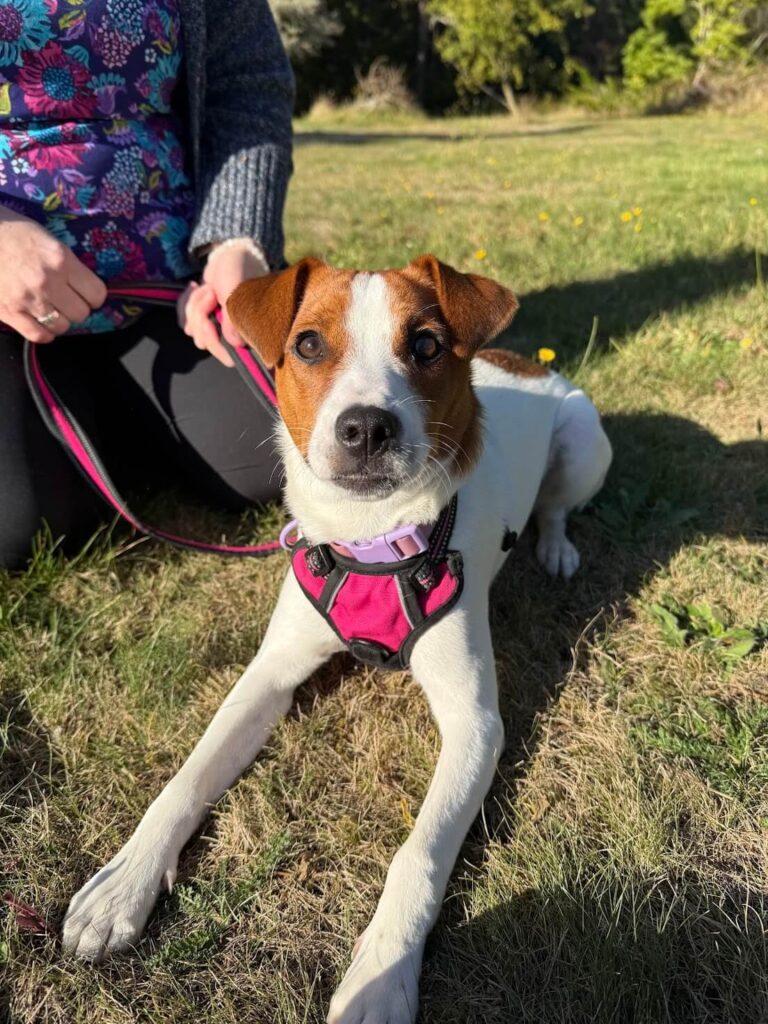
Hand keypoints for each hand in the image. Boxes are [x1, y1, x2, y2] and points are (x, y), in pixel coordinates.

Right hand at [0, 206, 106, 340]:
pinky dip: (43, 332)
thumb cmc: (11, 232)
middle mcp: (48, 282)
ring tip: (50, 309)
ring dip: (59, 320)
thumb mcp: (47, 238)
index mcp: (61, 260)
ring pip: (62, 327)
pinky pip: (39, 335)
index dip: (93, 295)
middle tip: (65, 300)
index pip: (97, 294)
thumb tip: (84, 286)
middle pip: (81, 313)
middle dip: (76, 307)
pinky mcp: (10, 313)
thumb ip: (67, 263)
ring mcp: (28, 300)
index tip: (85, 293)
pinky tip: (40, 322)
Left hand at [178, 240, 269, 367]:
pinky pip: (183, 319)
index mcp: (246, 333)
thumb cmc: (239, 272)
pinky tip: (195, 287)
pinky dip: (185, 301)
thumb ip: (234, 322)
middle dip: (200, 314)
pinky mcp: (202, 317)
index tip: (207, 321)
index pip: (228, 357)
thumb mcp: (236, 295)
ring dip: (194, 304)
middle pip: (203, 341)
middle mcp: (231, 334)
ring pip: (191, 329)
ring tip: (208, 288)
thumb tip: (235, 345)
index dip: (212, 341)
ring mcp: (215, 326)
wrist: (230, 253)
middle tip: (211, 293)